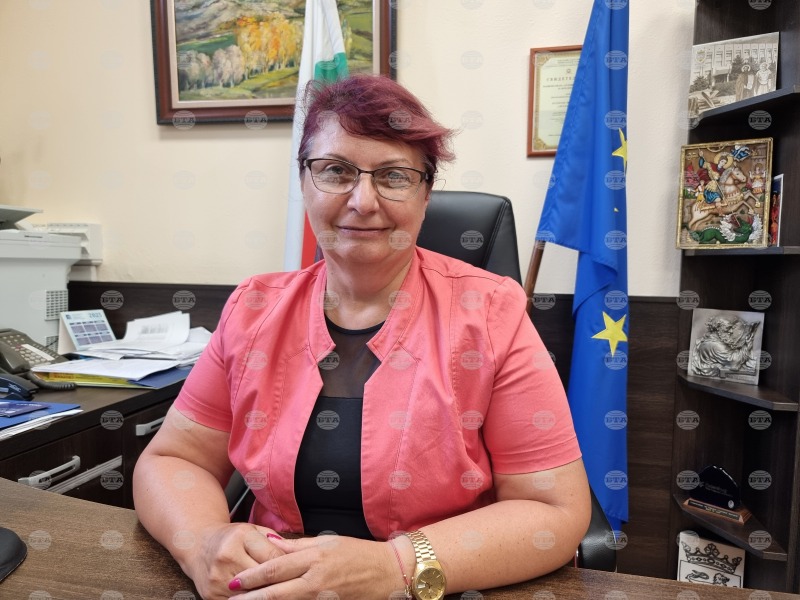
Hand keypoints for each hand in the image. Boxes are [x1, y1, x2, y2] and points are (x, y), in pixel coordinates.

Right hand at [184, 523, 285, 599]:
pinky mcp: (211, 595)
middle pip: (263, 578)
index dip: (288, 566)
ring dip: (266, 594)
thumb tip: (295, 559)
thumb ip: (275, 542)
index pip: (273, 557)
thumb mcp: (254, 530)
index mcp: (241, 536)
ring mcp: (217, 578)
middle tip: (294, 586)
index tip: (298, 571)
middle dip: (280, 583)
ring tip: (279, 593)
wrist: (198, 545)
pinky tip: (260, 597)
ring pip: (251, 594)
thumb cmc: (232, 538)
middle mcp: (227, 556)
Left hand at [227, 535, 402, 599]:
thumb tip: (271, 544)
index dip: (252, 577)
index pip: (275, 568)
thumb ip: (296, 546)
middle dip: (250, 598)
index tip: (234, 582)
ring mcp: (322, 598)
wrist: (389, 572)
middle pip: (275, 592)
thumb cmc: (359, 553)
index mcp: (314, 558)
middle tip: (230, 599)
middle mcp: (316, 580)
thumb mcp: (327, 542)